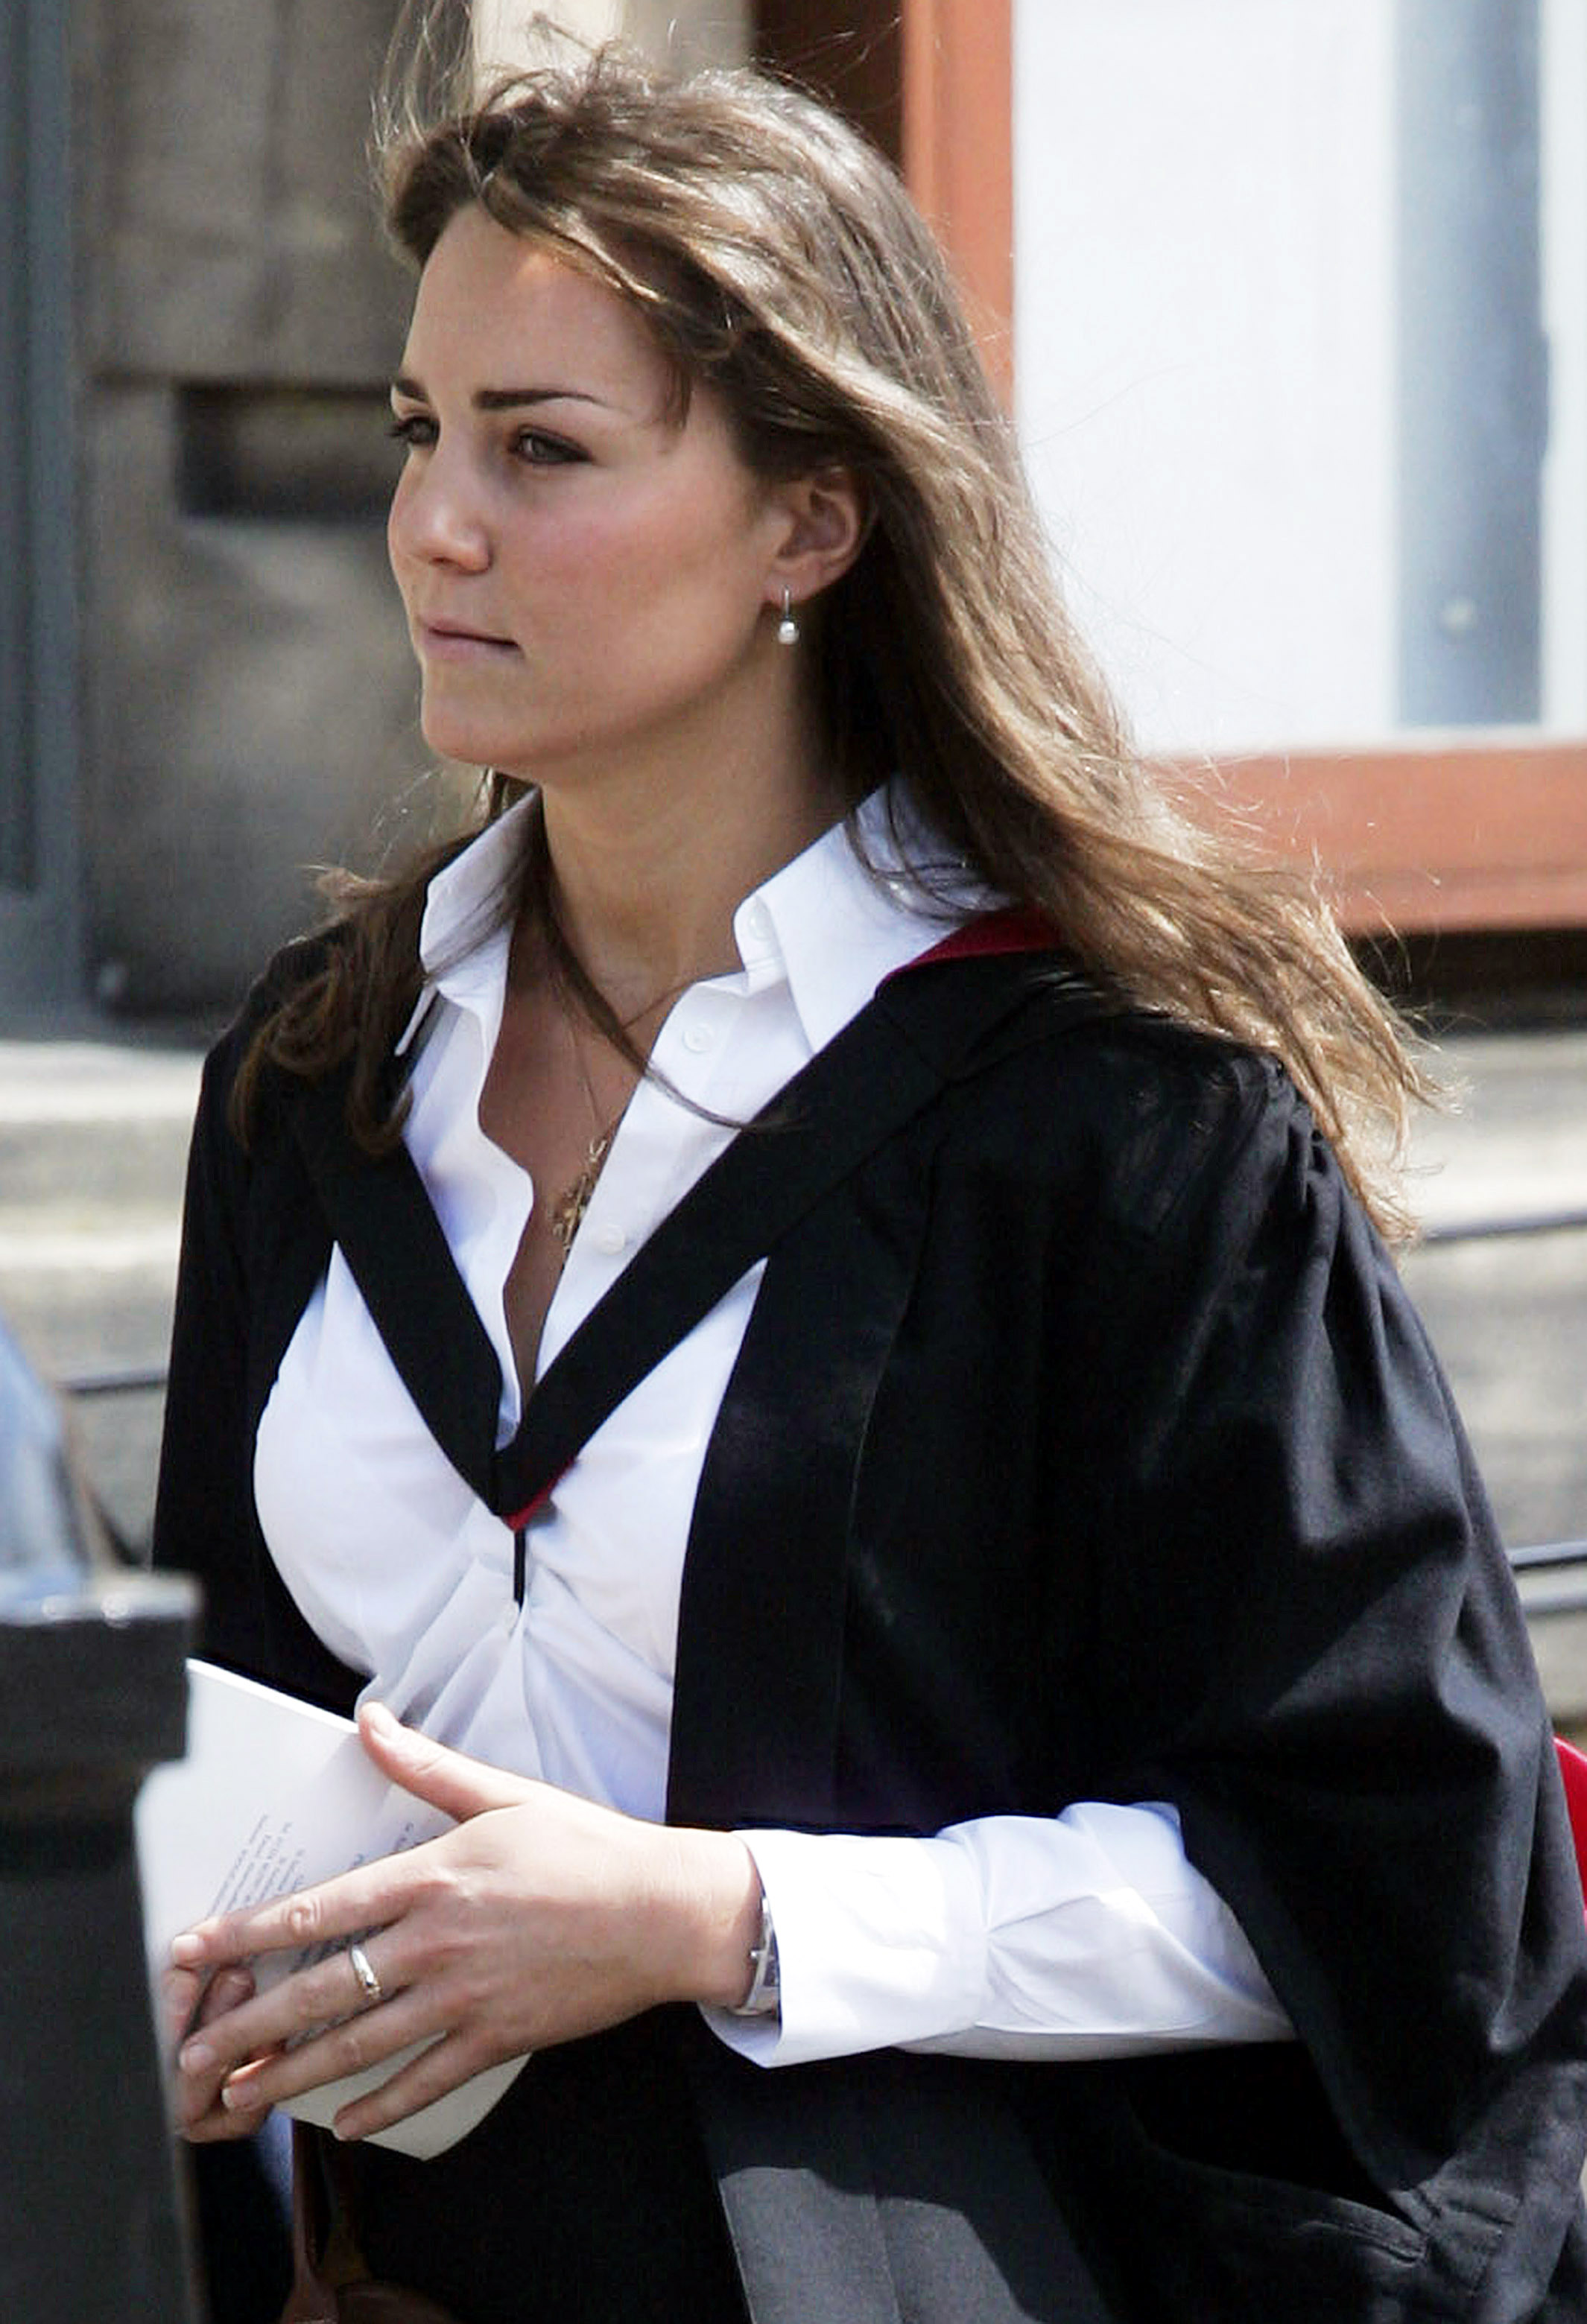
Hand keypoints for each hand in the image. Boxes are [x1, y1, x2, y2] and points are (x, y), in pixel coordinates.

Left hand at [169, 1701, 760, 2143]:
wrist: (664, 1910)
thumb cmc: (586, 1845)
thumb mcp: (503, 1794)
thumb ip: (427, 1765)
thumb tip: (369, 1719)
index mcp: (433, 1876)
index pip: (320, 1908)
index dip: (249, 1932)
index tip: (193, 1948)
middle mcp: (438, 1940)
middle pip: (324, 1989)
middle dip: (249, 2024)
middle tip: (191, 2054)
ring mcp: (467, 1995)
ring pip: (362, 2045)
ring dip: (294, 2075)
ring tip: (241, 2095)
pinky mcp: (499, 2035)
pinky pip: (427, 2079)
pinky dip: (381, 2105)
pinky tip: (342, 2124)